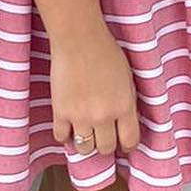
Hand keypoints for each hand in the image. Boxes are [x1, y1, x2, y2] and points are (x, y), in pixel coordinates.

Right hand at [49, 28, 138, 157]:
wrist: (80, 40)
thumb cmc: (107, 53)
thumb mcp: (128, 79)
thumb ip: (128, 102)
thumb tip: (127, 121)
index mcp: (124, 106)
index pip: (130, 140)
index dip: (128, 144)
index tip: (125, 143)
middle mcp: (103, 116)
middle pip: (106, 148)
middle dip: (107, 145)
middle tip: (105, 136)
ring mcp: (80, 117)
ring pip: (84, 149)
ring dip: (87, 143)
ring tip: (87, 132)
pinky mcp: (60, 113)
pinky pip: (62, 138)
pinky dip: (66, 135)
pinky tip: (70, 126)